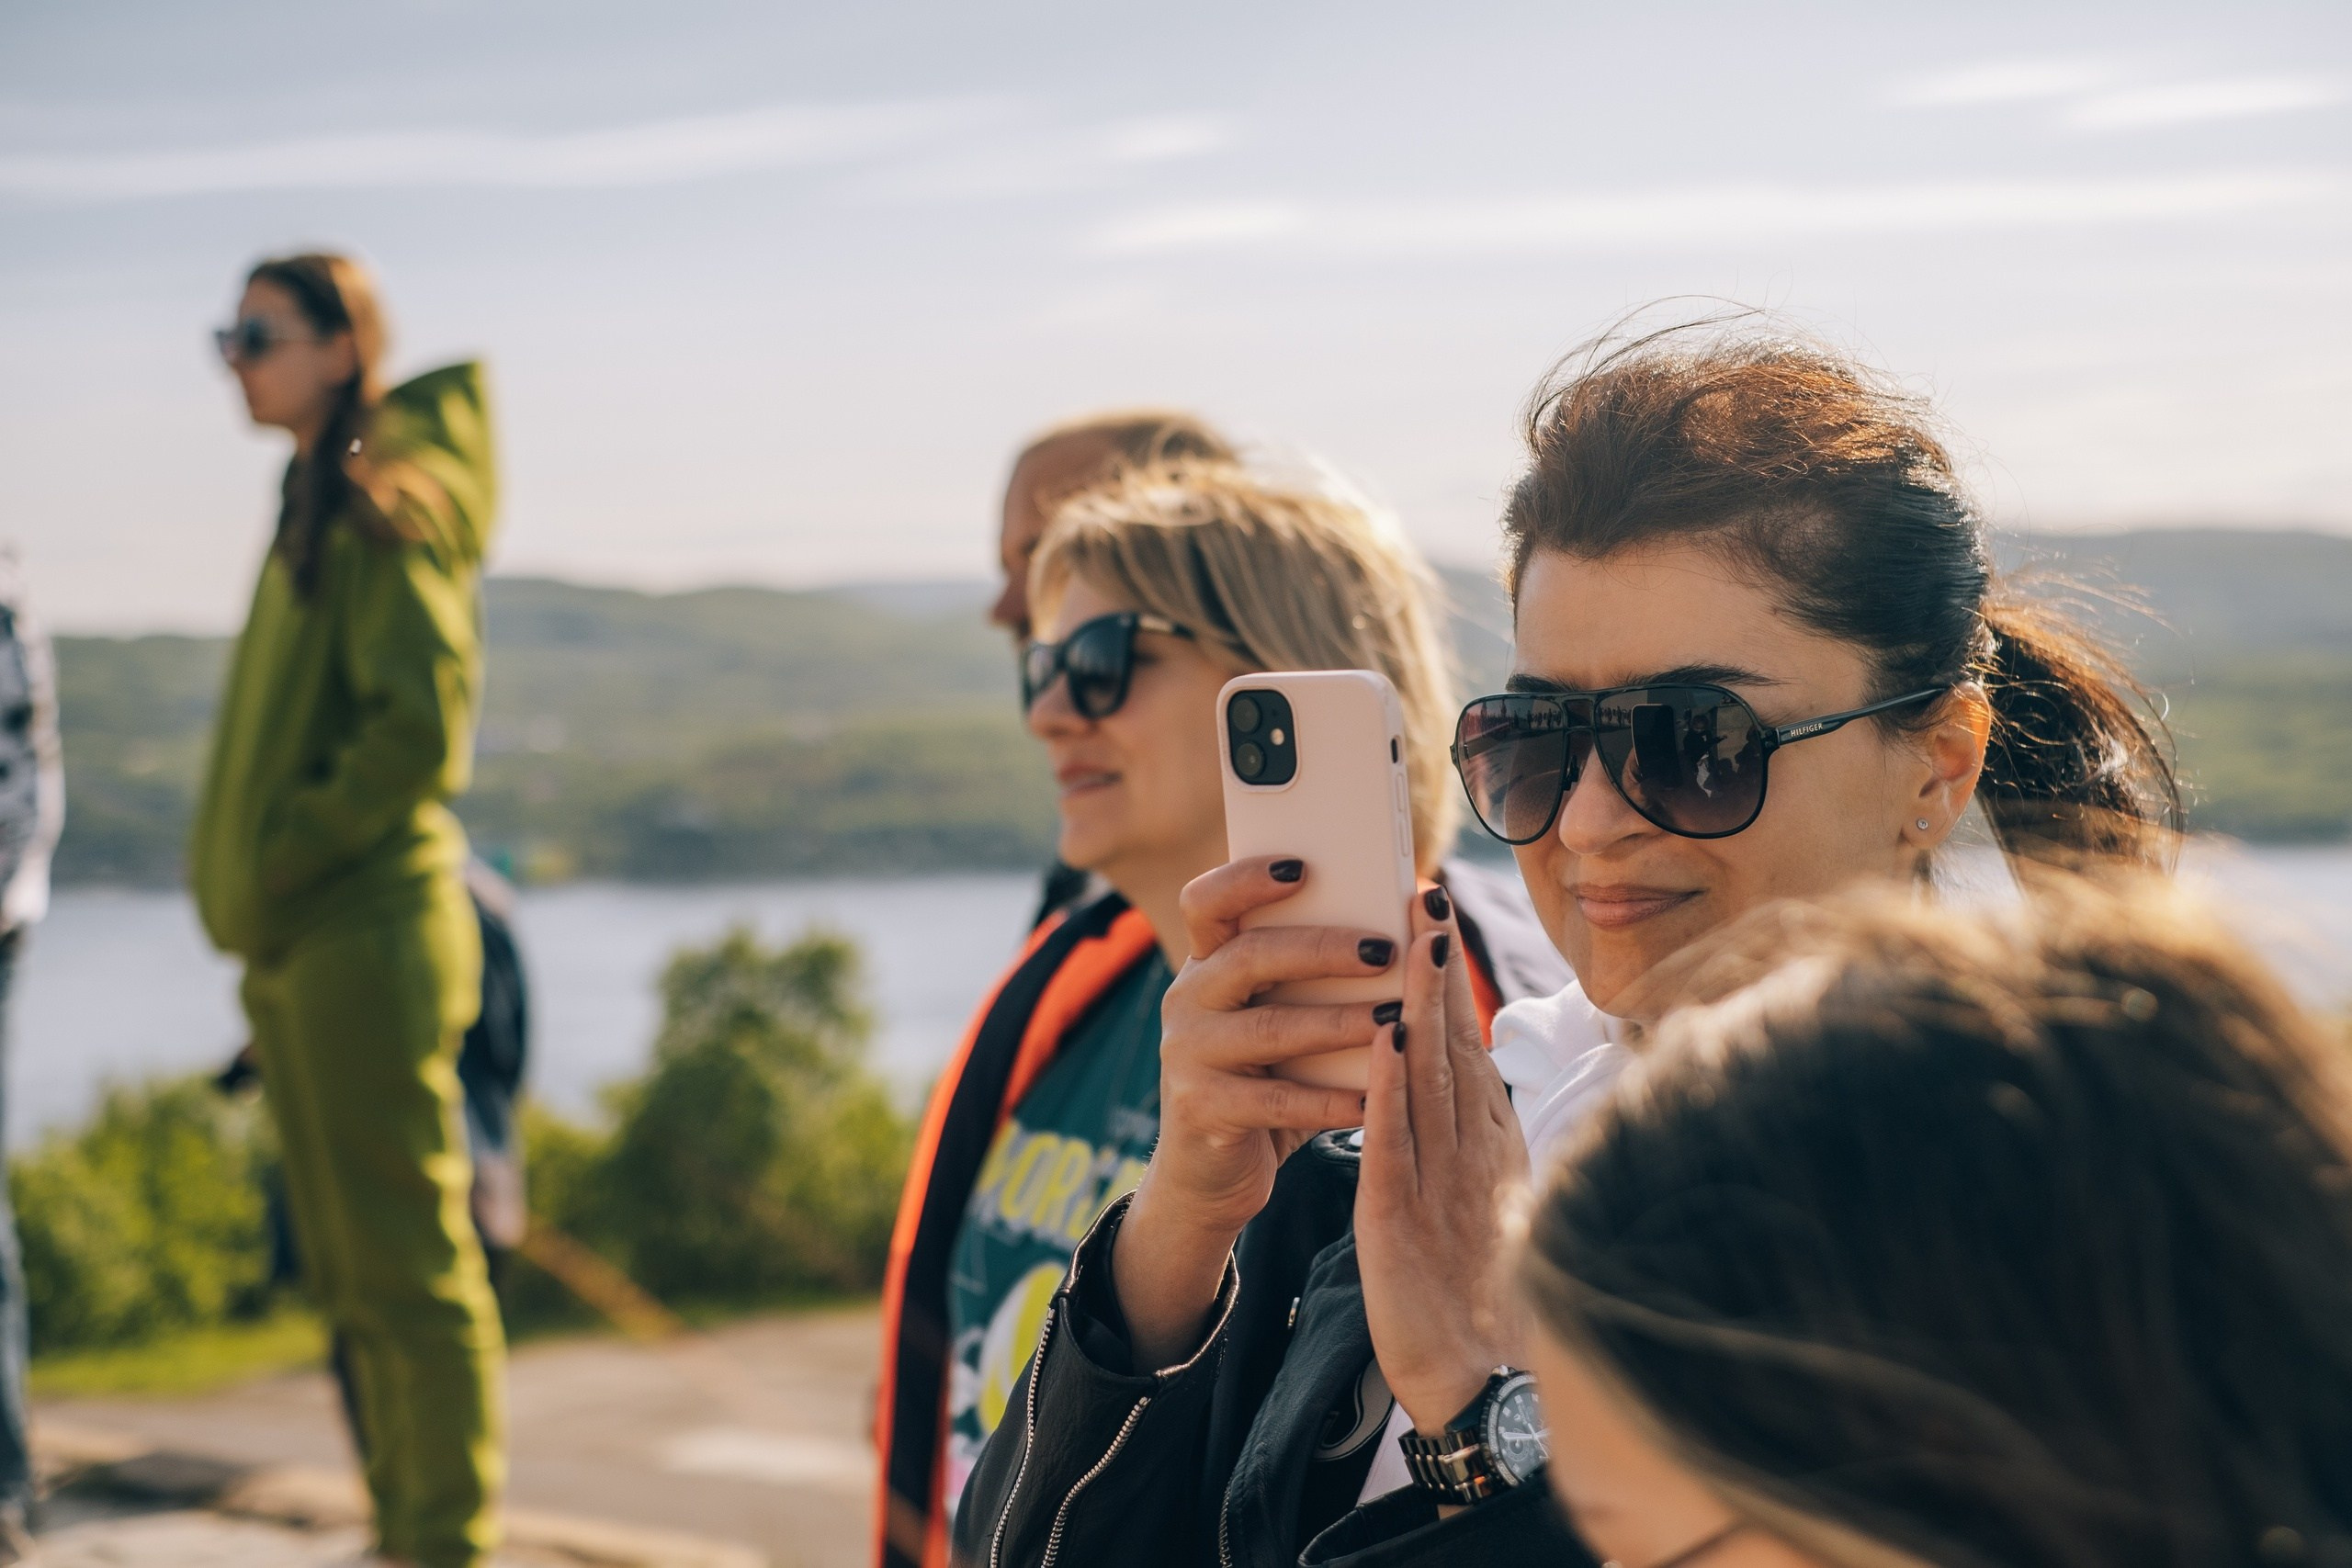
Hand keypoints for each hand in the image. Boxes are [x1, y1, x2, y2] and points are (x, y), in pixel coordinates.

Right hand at [1114, 855, 1397, 1365]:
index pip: (1208, 901)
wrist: (1211, 1172)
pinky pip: (1276, 1102)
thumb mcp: (1282, 1018)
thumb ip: (1316, 978)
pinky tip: (1375, 1100)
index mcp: (1207, 965)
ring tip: (1394, 1020)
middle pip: (1249, 956)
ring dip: (1337, 1023)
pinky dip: (1331, 1100)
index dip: (1247, 877)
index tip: (1304, 866)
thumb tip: (1400, 925)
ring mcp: (1186, 1055)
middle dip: (1321, 949)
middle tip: (1384, 949)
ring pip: (1268, 1029)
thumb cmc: (1267, 1081)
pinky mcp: (1201, 1109)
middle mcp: (1186, 1000)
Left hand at [1358, 882, 1531, 1434]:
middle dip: (1439, 968)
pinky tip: (1380, 1036)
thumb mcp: (1485, 1210)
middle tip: (1425, 893)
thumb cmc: (1488, 1306)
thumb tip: (1474, 1094)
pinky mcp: (1403, 1221)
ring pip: (1427, 1076)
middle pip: (1453, 1045)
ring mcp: (1442, 1184)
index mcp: (1491, 1151)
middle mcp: (1473, 1155)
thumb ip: (1478, 1149)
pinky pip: (1393, 1141)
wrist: (1486, 1391)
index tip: (1439, 921)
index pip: (1468, 1051)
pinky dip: (1387, 1085)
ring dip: (1418, 1002)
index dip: (1453, 983)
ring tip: (1408, 933)